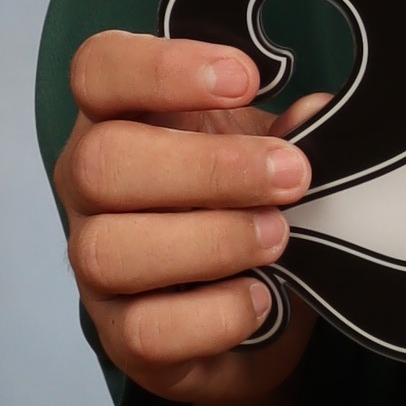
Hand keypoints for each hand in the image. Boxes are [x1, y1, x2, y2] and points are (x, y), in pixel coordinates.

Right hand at [54, 30, 326, 405]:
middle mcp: (89, 187)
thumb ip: (291, 127)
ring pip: (110, 249)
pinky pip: (145, 330)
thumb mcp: (270, 149)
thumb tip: (316, 112)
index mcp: (120, 118)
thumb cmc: (246, 205)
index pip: (97, 70)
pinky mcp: (121, 337)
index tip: (246, 79)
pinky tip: (261, 298)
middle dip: (209, 167)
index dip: (161, 68)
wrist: (254, 311)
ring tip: (279, 237)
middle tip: (291, 175)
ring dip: (211, 240)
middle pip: (101, 162)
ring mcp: (95, 265)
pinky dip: (214, 315)